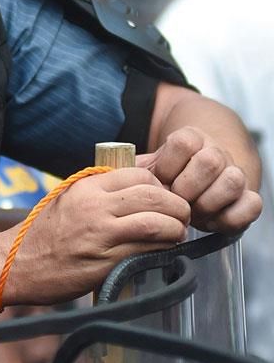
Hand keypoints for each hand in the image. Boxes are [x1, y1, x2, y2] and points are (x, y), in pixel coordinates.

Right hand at [4, 168, 189, 305]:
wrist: (15, 264)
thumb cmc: (42, 234)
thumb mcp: (67, 199)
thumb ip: (98, 192)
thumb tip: (137, 189)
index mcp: (86, 186)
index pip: (139, 175)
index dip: (160, 186)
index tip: (164, 198)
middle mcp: (94, 206)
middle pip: (154, 195)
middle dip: (177, 205)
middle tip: (182, 215)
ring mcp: (100, 234)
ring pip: (157, 222)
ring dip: (176, 228)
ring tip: (176, 233)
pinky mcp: (105, 261)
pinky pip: (147, 250)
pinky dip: (163, 248)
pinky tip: (162, 250)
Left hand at [136, 126, 261, 233]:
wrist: (194, 186)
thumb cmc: (166, 179)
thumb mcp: (148, 169)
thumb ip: (133, 169)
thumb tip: (111, 175)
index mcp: (192, 140)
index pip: (184, 142)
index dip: (168, 166)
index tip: (160, 181)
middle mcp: (217, 153)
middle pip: (210, 161)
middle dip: (187, 187)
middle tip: (175, 201)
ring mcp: (235, 174)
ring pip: (233, 180)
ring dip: (208, 202)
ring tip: (192, 213)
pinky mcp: (248, 199)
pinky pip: (252, 205)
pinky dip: (230, 218)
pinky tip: (211, 222)